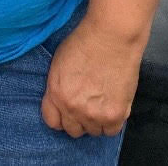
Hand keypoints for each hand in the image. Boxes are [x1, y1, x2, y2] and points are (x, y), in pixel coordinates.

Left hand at [41, 12, 142, 137]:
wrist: (111, 36)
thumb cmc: (84, 42)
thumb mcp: (59, 63)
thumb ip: (57, 86)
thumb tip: (61, 101)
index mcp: (57, 93)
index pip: (52, 121)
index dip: (59, 116)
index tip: (65, 110)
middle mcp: (73, 108)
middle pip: (73, 130)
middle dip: (77, 119)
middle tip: (86, 104)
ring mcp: (95, 114)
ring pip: (93, 131)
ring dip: (96, 120)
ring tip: (100, 101)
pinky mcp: (115, 115)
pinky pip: (111, 131)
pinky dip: (111, 122)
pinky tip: (111, 105)